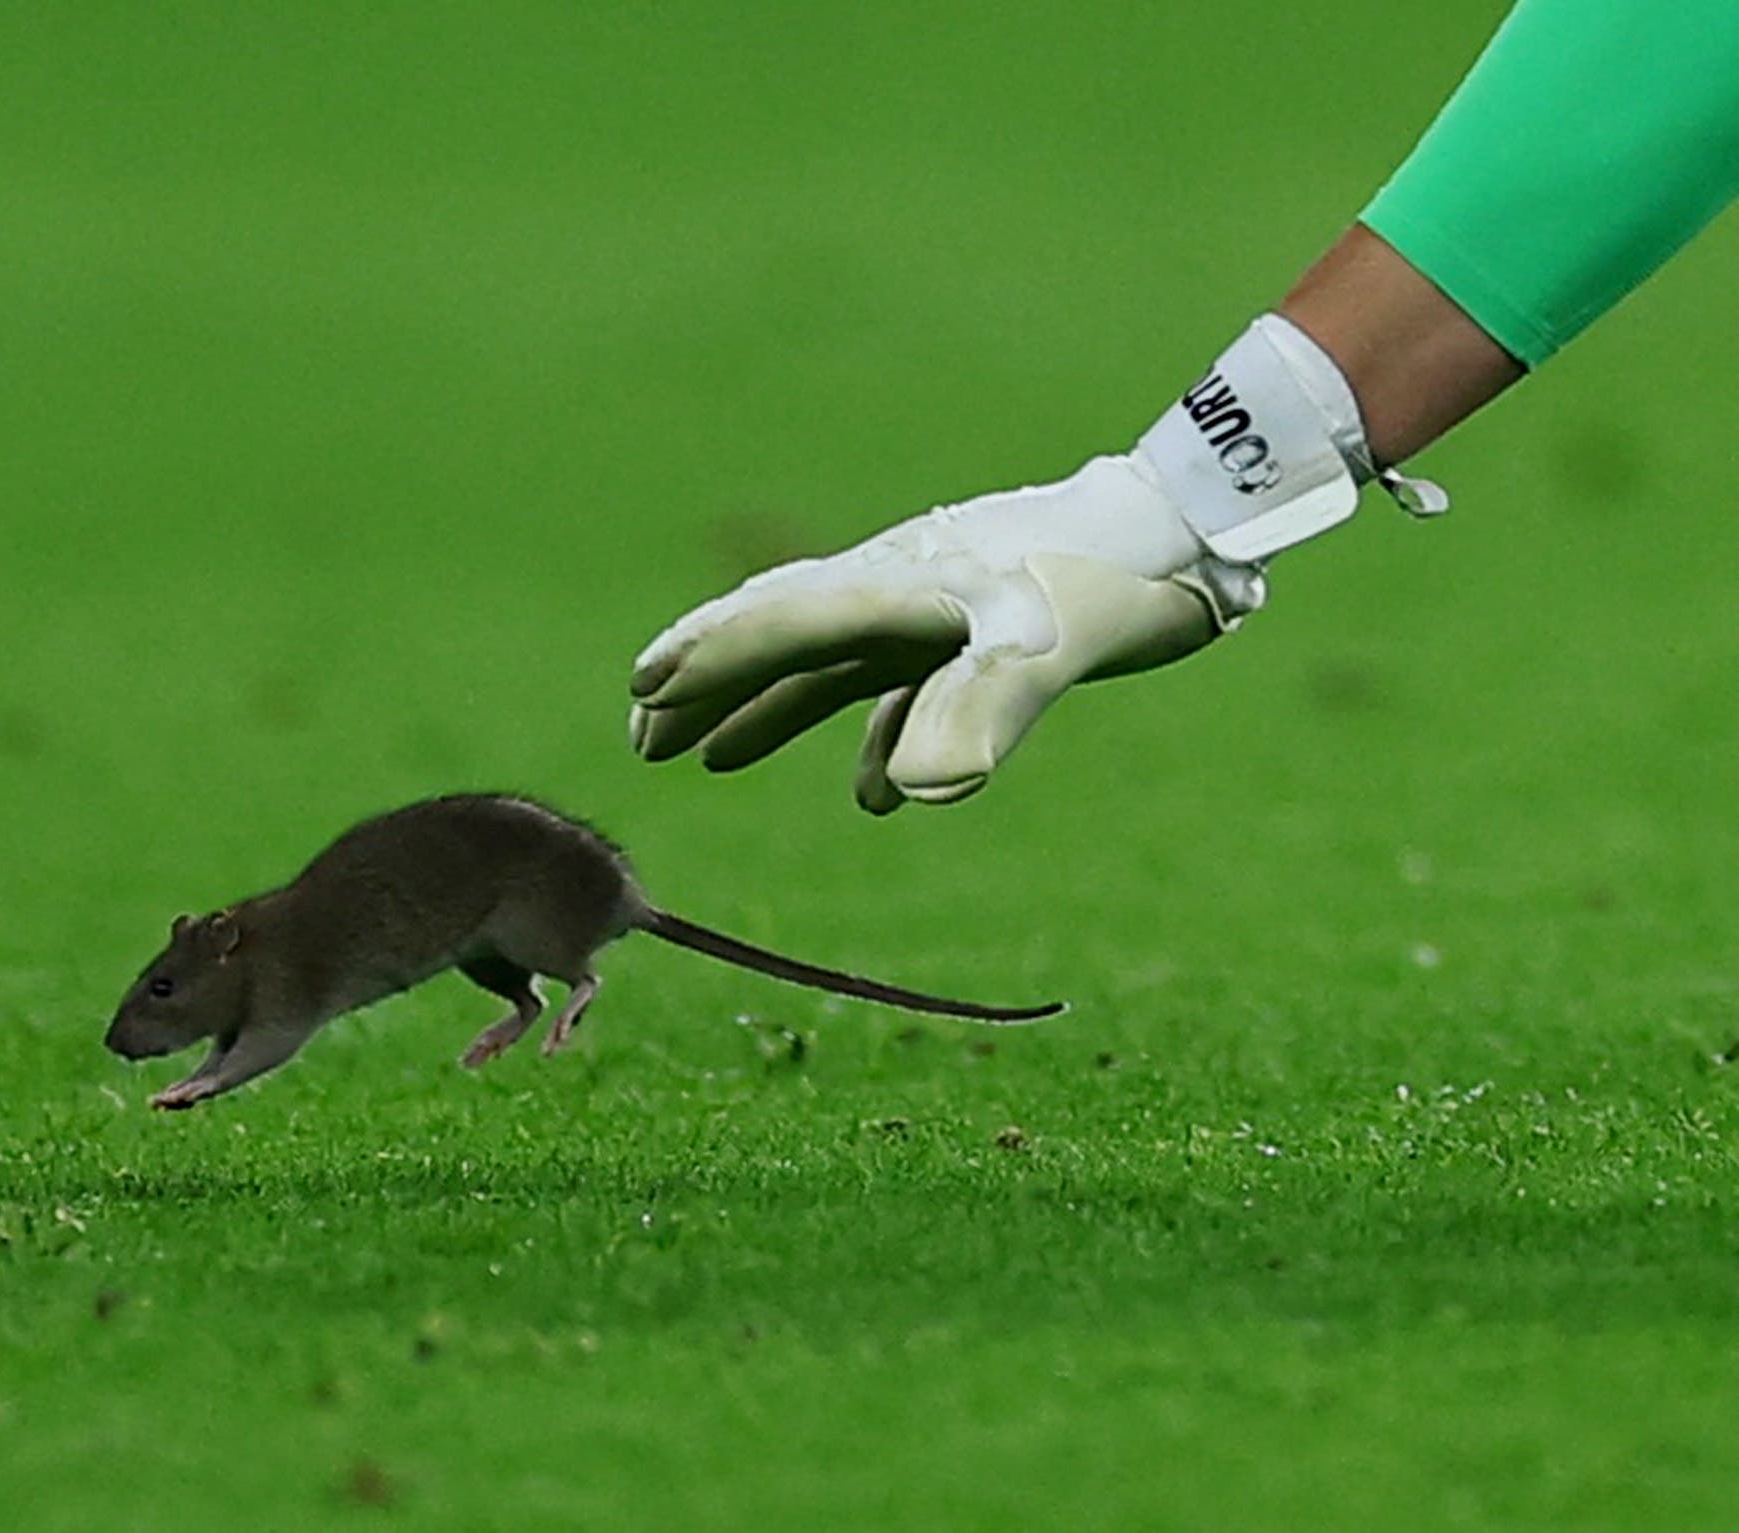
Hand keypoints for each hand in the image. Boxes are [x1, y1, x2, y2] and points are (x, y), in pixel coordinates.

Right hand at [627, 453, 1261, 813]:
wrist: (1188, 529)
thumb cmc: (1111, 580)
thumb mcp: (1045, 648)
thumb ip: (976, 713)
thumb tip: (904, 797)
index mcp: (896, 586)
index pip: (780, 623)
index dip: (710, 658)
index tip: (643, 692)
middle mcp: (898, 591)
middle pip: (780, 635)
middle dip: (708, 682)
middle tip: (642, 733)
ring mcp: (933, 609)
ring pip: (825, 661)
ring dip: (763, 708)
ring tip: (705, 756)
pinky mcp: (976, 630)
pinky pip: (898, 687)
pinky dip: (867, 736)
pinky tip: (873, 794)